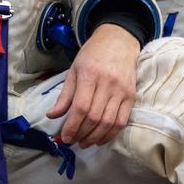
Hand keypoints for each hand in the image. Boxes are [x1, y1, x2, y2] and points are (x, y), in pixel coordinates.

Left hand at [46, 23, 139, 147]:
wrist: (119, 41)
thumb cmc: (92, 55)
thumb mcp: (74, 70)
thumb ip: (65, 95)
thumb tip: (52, 115)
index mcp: (89, 74)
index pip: (80, 107)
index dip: (72, 125)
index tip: (65, 136)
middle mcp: (107, 83)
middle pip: (94, 117)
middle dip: (81, 133)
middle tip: (73, 141)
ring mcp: (121, 91)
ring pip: (108, 122)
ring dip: (95, 137)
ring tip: (84, 142)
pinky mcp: (131, 97)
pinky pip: (121, 121)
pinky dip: (110, 134)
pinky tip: (100, 139)